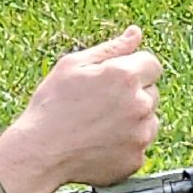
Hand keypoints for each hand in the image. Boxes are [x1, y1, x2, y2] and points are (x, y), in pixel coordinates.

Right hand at [0, 26, 162, 192]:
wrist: (40, 152)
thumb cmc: (52, 105)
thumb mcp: (74, 65)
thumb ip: (111, 47)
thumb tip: (135, 33)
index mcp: (126, 76)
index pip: (152, 64)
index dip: (133, 69)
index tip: (114, 79)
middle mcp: (140, 105)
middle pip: (152, 92)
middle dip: (133, 93)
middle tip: (100, 103)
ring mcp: (140, 135)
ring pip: (148, 120)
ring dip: (133, 119)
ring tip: (100, 124)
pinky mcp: (136, 160)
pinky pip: (139, 145)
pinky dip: (126, 144)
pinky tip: (100, 142)